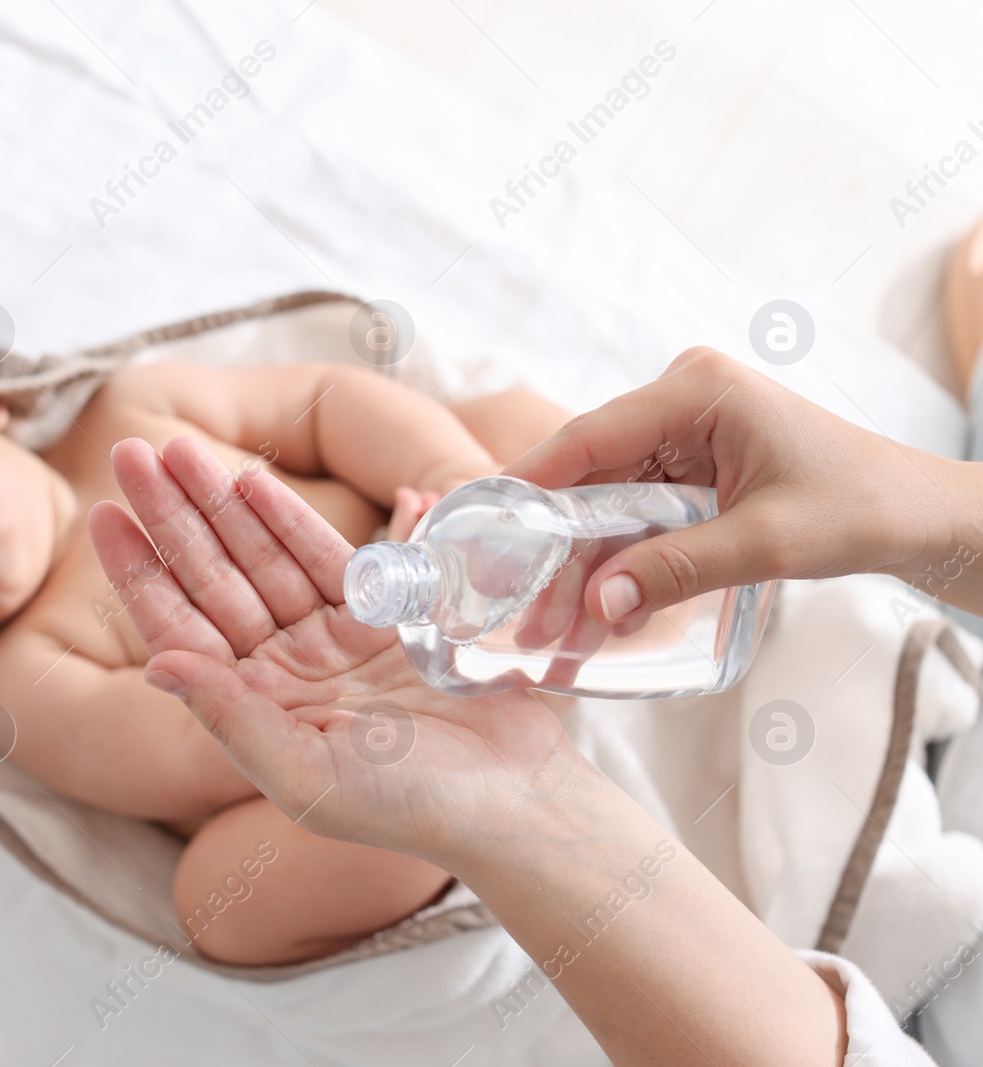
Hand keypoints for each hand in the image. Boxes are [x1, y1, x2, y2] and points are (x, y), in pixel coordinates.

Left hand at [88, 436, 576, 866]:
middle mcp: (278, 672)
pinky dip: (288, 519)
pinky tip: (252, 479)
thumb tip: (155, 665)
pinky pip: (323, 558)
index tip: (102, 513)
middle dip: (171, 517)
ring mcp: (326, 642)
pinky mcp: (378, 619)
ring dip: (219, 504)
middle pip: (211, 580)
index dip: (138, 570)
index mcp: (249, 711)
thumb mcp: (306, 775)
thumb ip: (231, 719)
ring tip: (181, 450)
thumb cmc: (407, 807)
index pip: (177, 628)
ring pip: (259, 560)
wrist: (512, 801)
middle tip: (131, 453)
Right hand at [507, 347, 972, 621]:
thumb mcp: (770, 544)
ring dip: (583, 569)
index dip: (528, 485)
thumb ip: (680, 569)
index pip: (588, 438)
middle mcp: (681, 402)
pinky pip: (634, 517)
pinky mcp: (690, 469)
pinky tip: (600, 617)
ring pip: (605, 505)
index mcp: (697, 392)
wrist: (920, 518)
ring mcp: (683, 435)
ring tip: (553, 635)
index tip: (478, 528)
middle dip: (557, 552)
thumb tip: (598, 603)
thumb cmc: (862, 508)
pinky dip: (618, 566)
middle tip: (521, 614)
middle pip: (589, 479)